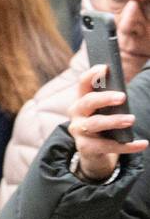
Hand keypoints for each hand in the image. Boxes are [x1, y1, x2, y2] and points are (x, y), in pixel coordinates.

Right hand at [68, 64, 147, 181]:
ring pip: (95, 124)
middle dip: (104, 98)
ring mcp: (79, 130)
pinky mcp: (85, 147)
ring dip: (113, 121)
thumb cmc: (103, 122)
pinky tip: (142, 143)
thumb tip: (126, 91)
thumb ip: (112, 99)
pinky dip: (126, 146)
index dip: (92, 75)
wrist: (92, 150)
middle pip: (88, 102)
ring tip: (131, 120)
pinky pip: (106, 146)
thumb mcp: (104, 109)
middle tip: (122, 97)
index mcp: (82, 99)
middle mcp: (76, 113)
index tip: (105, 68)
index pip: (83, 83)